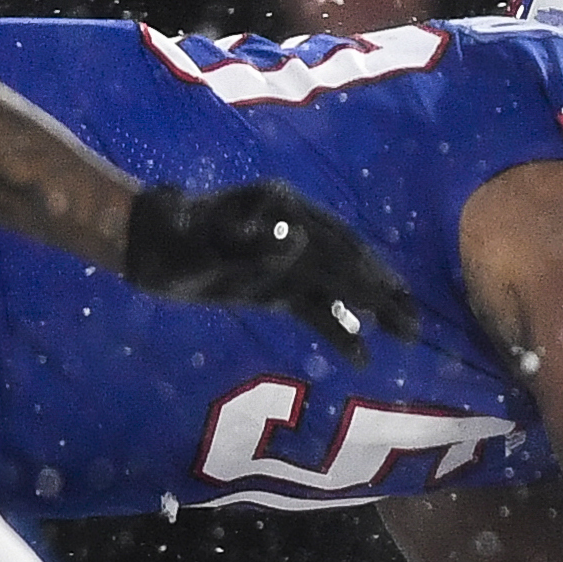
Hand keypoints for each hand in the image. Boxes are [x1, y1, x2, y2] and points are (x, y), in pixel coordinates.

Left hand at [123, 181, 422, 362]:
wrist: (146, 244)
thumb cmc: (170, 241)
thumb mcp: (203, 242)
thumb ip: (249, 245)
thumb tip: (294, 238)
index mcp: (282, 207)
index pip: (335, 242)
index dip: (366, 270)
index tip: (395, 295)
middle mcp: (294, 227)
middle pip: (349, 261)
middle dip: (385, 293)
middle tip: (417, 324)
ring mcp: (287, 257)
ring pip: (340, 284)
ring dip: (374, 308)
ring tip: (407, 333)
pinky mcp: (278, 285)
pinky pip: (316, 306)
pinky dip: (339, 327)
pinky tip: (361, 354)